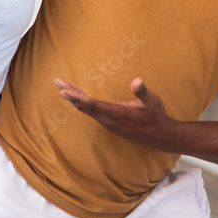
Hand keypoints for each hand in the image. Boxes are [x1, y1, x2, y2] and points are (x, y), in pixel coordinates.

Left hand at [55, 77, 172, 150]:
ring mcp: (108, 122)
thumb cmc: (157, 117)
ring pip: (87, 110)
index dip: (77, 97)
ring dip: (75, 98)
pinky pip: (92, 112)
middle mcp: (109, 120)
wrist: (160, 136)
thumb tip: (137, 81)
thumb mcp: (153, 102)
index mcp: (117, 113)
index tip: (63, 91)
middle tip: (58, 82)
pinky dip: (83, 103)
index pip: (92, 105)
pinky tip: (79, 96)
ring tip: (64, 87)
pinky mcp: (110, 123)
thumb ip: (143, 92)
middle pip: (84, 106)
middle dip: (71, 94)